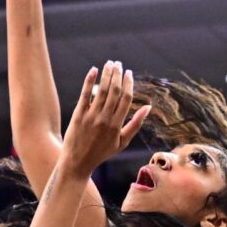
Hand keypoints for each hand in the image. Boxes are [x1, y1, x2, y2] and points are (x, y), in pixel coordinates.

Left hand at [60, 61, 151, 178]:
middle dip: (117, 75)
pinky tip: (93, 70)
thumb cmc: (101, 153)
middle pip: (114, 91)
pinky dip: (89, 81)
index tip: (129, 73)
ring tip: (109, 64)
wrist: (78, 162)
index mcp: (117, 125)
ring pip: (101, 90)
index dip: (128, 83)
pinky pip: (85, 95)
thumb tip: (148, 107)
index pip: (126, 98)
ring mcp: (91, 116)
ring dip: (106, 74)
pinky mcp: (78, 115)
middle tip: (118, 64)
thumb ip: (135, 124)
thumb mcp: (122, 142)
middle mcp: (105, 119)